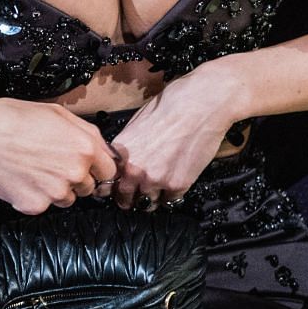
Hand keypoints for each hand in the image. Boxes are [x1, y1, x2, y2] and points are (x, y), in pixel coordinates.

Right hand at [0, 99, 116, 214]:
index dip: (97, 168)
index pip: (109, 169)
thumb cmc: (13, 119)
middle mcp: (75, 172)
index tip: (90, 168)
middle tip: (53, 165)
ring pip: (68, 198)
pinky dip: (35, 196)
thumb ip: (85, 133)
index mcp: (85, 147)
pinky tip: (22, 177)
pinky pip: (44, 205)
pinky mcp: (36, 206)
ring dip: (57, 189)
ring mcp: (56, 192)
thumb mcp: (59, 114)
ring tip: (35, 169)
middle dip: (76, 178)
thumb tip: (100, 147)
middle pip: (89, 187)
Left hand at [106, 65, 240, 209]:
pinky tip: (173, 182)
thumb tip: (124, 158)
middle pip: (123, 198)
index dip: (109, 187)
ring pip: (146, 203)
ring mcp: (157, 180)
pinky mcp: (179, 184)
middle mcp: (135, 170)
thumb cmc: (173, 104)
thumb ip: (128, 146)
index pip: (106, 184)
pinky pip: (170, 200)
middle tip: (133, 195)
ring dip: (149, 198)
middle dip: (127, 197)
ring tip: (155, 189)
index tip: (113, 189)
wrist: (202, 105)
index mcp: (122, 153)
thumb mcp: (137, 122)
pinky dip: (170, 194)